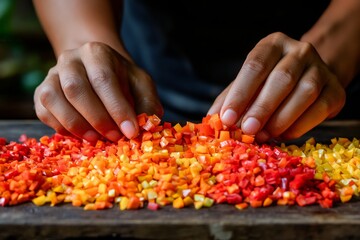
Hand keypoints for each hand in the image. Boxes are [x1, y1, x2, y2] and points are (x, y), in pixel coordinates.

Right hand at [34, 42, 162, 141]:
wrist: (97, 70)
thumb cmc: (122, 80)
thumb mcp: (141, 85)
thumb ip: (147, 103)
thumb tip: (147, 127)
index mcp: (96, 53)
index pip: (104, 79)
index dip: (117, 108)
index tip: (131, 131)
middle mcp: (70, 60)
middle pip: (75, 88)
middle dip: (97, 118)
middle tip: (115, 138)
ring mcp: (51, 75)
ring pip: (53, 99)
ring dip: (77, 125)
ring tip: (97, 140)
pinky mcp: (41, 92)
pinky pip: (44, 112)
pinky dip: (61, 128)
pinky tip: (81, 136)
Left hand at [209, 32, 345, 141]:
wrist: (306, 78)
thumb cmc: (268, 83)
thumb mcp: (247, 85)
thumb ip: (229, 100)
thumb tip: (211, 121)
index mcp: (273, 45)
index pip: (255, 64)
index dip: (240, 93)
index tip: (227, 118)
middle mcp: (300, 51)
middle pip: (282, 78)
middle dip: (262, 107)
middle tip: (247, 130)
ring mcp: (321, 69)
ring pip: (305, 92)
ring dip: (281, 119)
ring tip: (263, 135)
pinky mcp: (336, 90)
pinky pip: (319, 109)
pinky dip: (299, 126)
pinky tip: (282, 135)